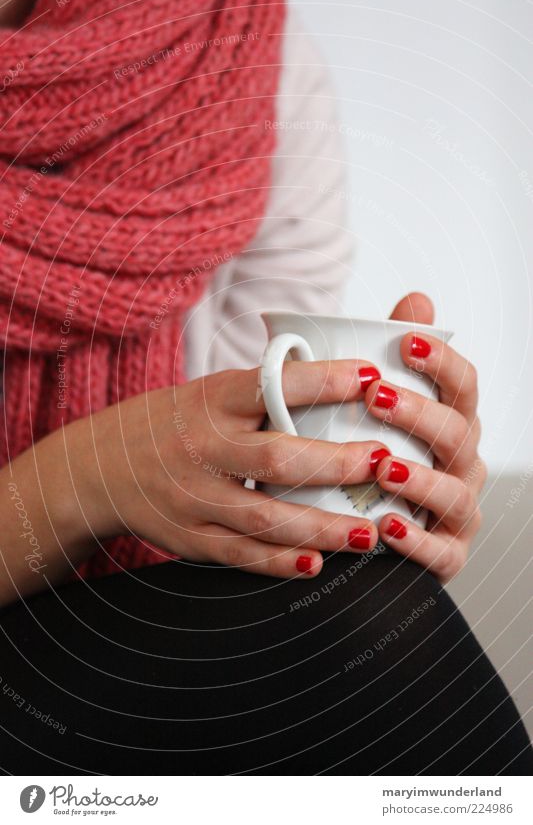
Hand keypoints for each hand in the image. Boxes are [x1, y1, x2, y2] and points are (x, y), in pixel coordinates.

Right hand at [70, 360, 389, 578]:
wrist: (98, 465)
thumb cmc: (174, 423)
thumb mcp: (210, 392)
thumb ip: (266, 393)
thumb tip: (342, 378)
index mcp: (214, 400)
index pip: (274, 384)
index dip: (324, 381)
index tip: (371, 377)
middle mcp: (204, 447)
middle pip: (277, 457)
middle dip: (336, 464)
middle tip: (383, 463)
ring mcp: (195, 496)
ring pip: (266, 516)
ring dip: (322, 527)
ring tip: (370, 532)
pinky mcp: (189, 536)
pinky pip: (240, 554)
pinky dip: (278, 562)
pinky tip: (315, 563)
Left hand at [365, 292, 485, 581]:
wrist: (369, 527)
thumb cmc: (381, 456)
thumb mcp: (382, 407)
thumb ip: (397, 357)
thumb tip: (417, 299)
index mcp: (453, 422)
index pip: (463, 385)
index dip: (440, 361)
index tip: (405, 340)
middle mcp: (463, 464)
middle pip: (458, 433)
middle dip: (419, 413)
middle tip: (375, 396)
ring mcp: (458, 511)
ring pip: (455, 492)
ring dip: (421, 479)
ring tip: (384, 468)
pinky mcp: (447, 555)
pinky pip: (441, 552)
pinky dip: (415, 540)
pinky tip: (385, 527)